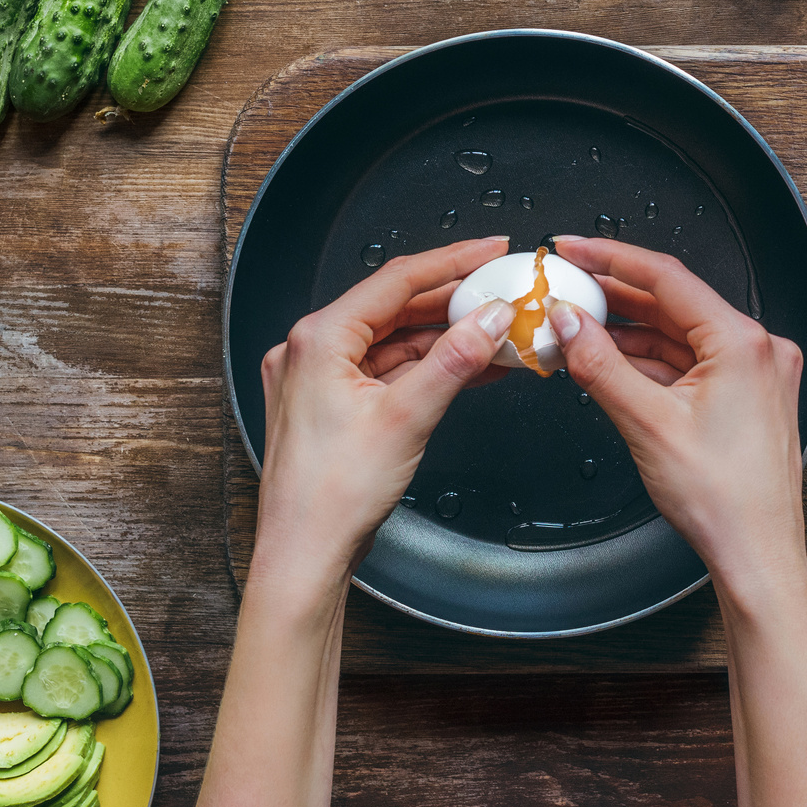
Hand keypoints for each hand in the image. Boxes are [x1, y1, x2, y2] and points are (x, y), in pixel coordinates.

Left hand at [254, 236, 512, 587]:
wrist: (305, 555)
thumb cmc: (330, 497)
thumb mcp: (407, 417)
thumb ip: (454, 360)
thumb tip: (489, 320)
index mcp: (319, 339)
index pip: (397, 280)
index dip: (452, 261)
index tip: (491, 250)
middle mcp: (311, 350)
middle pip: (396, 307)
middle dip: (454, 302)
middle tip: (501, 291)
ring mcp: (319, 379)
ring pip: (395, 341)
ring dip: (445, 337)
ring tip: (498, 333)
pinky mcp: (332, 405)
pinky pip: (388, 370)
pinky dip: (428, 367)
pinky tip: (469, 366)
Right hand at [550, 236, 806, 599]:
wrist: (757, 556)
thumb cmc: (725, 502)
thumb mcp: (647, 424)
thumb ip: (600, 364)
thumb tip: (569, 322)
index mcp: (743, 342)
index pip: (667, 278)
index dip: (611, 258)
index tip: (573, 248)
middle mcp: (758, 349)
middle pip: (673, 303)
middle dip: (614, 295)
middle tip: (566, 283)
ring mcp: (754, 373)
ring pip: (679, 334)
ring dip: (628, 330)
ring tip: (577, 324)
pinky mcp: (746, 396)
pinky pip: (689, 361)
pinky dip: (648, 359)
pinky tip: (610, 359)